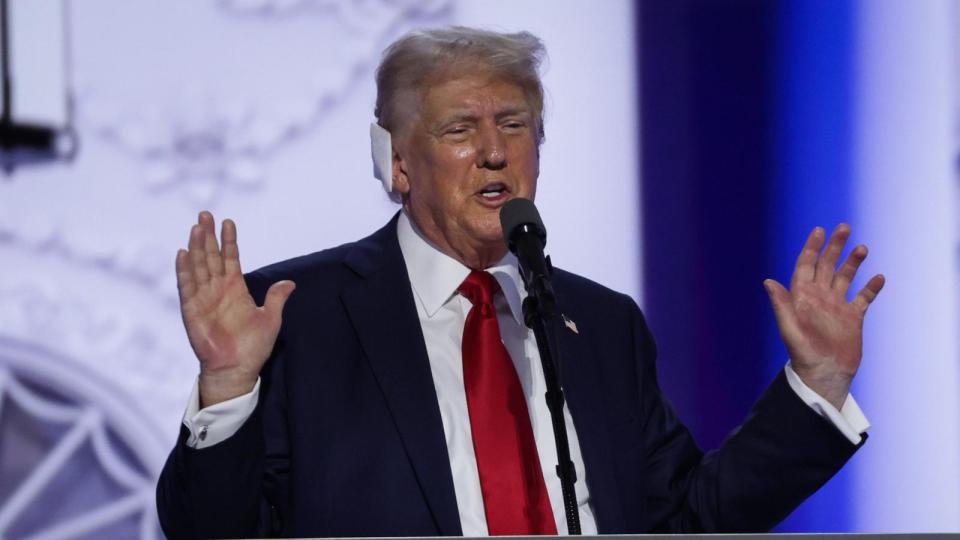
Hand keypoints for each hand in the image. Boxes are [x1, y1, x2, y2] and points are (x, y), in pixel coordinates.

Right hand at [176, 211, 295, 406]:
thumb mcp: (270, 319)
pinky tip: (182, 253)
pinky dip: (184, 270)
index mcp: (235, 289)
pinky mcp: (191, 310)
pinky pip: (187, 286)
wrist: (236, 369)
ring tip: (196, 227)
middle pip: (211, 256)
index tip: (228, 221)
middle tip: (205, 213)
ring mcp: (203, 298)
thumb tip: (290, 283)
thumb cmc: (252, 347)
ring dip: (197, 247)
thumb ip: (276, 298)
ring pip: (198, 266)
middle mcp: (217, 290)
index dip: (229, 240)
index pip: (231, 258)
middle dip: (208, 235)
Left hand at [764, 224, 884, 409]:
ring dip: (853, 262)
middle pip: (827, 266)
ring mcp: (837, 307)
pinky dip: (871, 288)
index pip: (806, 265)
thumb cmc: (802, 354)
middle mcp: (819, 298)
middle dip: (834, 247)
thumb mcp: (789, 328)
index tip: (819, 230)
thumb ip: (781, 304)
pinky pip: (863, 298)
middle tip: (844, 227)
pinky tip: (878, 278)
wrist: (824, 375)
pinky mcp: (852, 318)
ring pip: (845, 278)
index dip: (812, 248)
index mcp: (803, 297)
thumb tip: (767, 281)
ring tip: (862, 247)